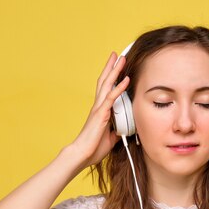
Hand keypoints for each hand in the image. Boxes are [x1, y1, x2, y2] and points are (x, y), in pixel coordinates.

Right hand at [69, 52, 129, 166]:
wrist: (83, 154)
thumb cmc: (93, 147)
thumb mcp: (110, 137)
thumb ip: (117, 130)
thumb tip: (123, 128)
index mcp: (100, 110)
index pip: (105, 89)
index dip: (110, 77)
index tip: (115, 67)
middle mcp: (98, 106)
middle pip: (104, 81)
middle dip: (111, 67)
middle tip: (116, 55)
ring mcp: (99, 108)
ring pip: (107, 84)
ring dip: (115, 71)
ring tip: (121, 59)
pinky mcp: (101, 114)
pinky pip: (111, 97)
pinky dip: (119, 87)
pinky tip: (126, 79)